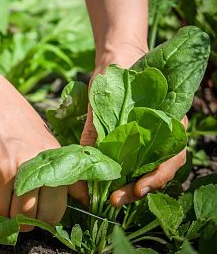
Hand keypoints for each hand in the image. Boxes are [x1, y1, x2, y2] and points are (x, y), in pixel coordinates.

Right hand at [0, 77, 67, 230]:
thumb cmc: (19, 124)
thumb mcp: (49, 144)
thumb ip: (66, 173)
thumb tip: (84, 199)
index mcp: (49, 163)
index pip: (52, 213)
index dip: (44, 216)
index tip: (36, 210)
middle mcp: (26, 169)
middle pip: (25, 220)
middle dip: (20, 216)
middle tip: (15, 200)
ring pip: (0, 213)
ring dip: (0, 204)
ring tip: (0, 180)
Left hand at [81, 41, 186, 206]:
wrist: (118, 58)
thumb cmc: (119, 71)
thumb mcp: (105, 95)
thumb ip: (96, 123)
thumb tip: (84, 156)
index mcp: (169, 119)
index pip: (172, 155)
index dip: (158, 176)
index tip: (138, 188)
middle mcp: (164, 131)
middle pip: (161, 168)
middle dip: (140, 188)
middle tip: (116, 200)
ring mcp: (150, 136)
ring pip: (148, 168)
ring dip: (131, 185)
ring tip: (111, 197)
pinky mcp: (135, 138)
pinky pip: (135, 160)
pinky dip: (124, 173)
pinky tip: (109, 181)